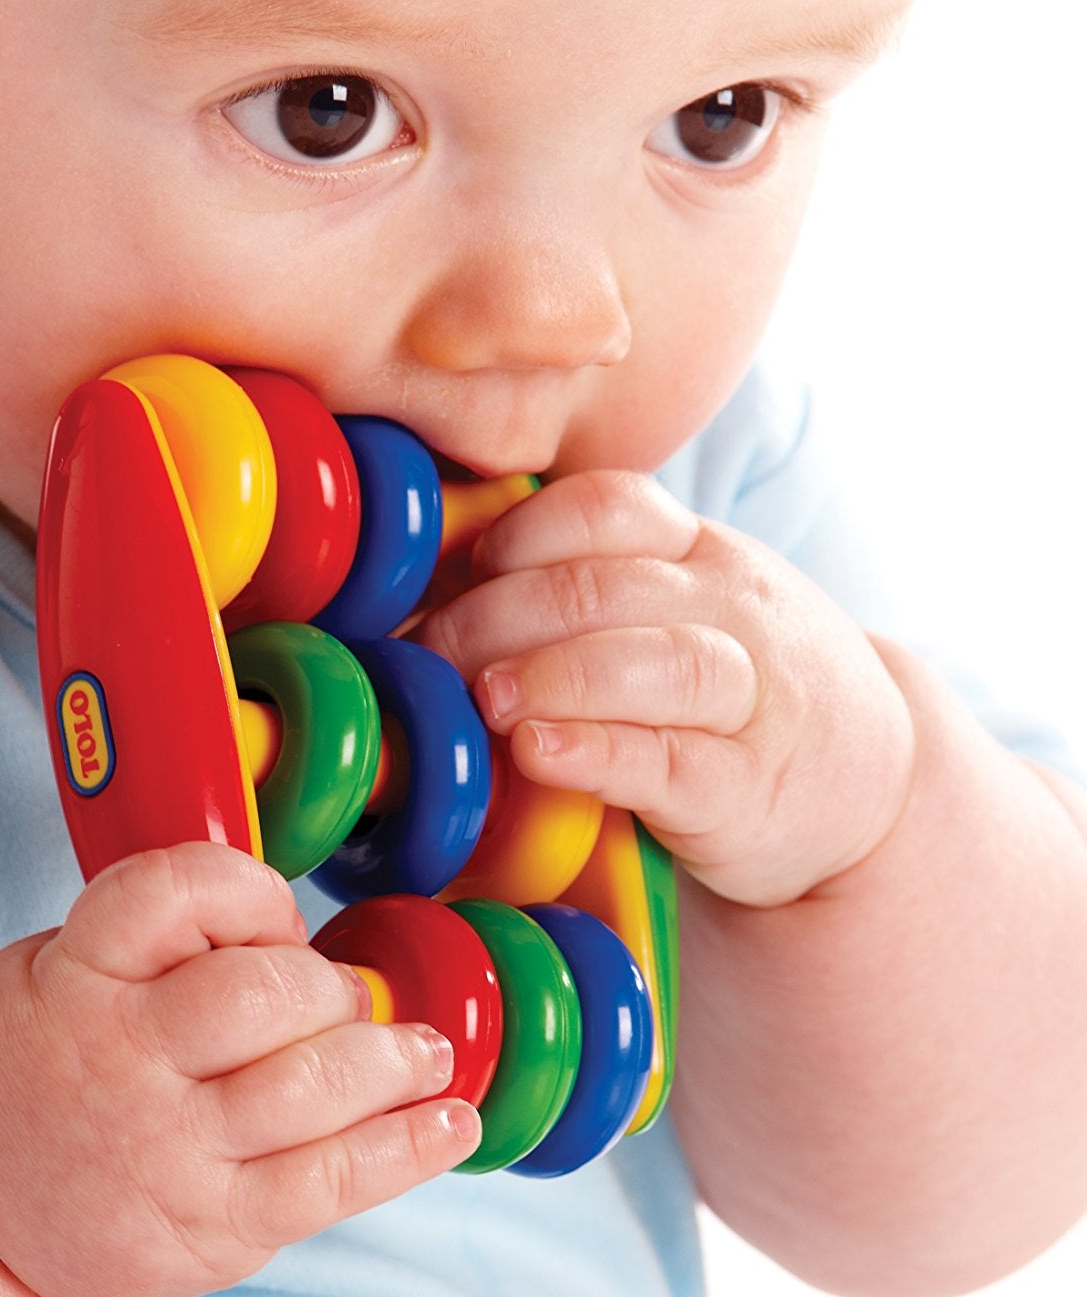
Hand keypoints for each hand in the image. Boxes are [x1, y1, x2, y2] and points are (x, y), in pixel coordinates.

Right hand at [0, 842, 478, 1296]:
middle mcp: (118, 1064)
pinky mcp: (214, 1228)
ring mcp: (169, 1152)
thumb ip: (143, 945)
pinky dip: (407, 1148)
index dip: (246, 891)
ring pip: (310, 1086)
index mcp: (72, 981)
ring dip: (391, 1059)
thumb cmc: (30, 1078)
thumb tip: (287, 932)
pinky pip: (329, 1183)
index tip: (273, 914)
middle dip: (325, 986)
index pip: (173, 894)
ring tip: (421, 1052)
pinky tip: (450, 1122)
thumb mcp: (40, 977)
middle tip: (338, 1000)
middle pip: (261, 995)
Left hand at [418, 468, 916, 908]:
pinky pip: (670, 761)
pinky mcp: (744, 789)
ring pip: (651, 661)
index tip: (446, 582)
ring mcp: (747, 698)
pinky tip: (538, 751)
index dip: (514, 537)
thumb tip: (438, 593)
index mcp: (698, 552)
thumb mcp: (684, 609)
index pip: (604, 507)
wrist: (871, 779)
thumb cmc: (737, 691)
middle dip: (493, 618)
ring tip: (482, 701)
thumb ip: (592, 589)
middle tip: (426, 658)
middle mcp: (730, 608)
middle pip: (602, 586)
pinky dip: (597, 752)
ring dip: (549, 675)